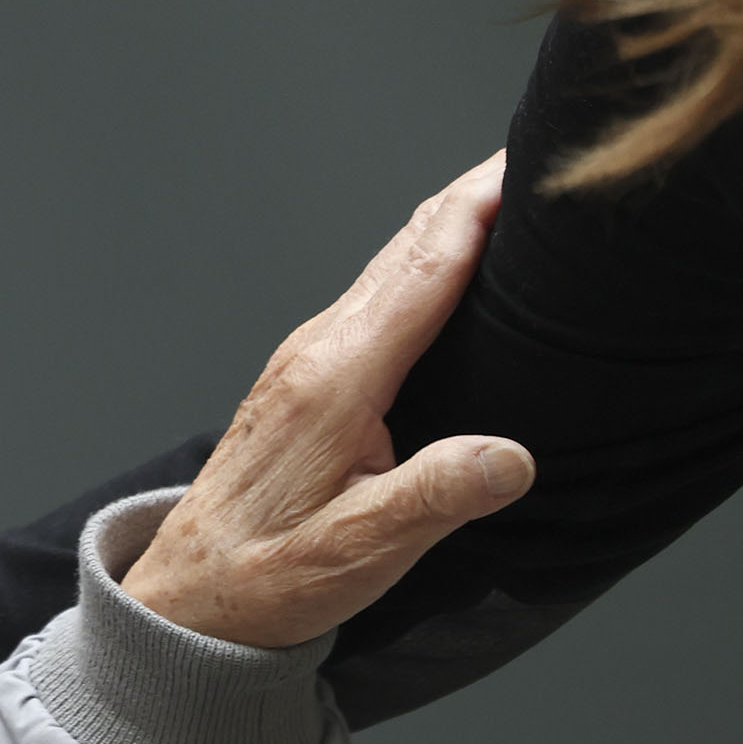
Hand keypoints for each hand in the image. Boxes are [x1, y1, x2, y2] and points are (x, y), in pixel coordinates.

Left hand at [123, 153, 534, 648]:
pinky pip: (380, 295)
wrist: (192, 594)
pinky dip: (428, 260)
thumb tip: (509, 457)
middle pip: (410, 250)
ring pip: (393, 267)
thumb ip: (432, 500)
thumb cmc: (268, 577)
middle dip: (477, 194)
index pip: (424, 272)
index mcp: (335, 381)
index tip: (533, 160)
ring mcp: (310, 358)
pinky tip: (458, 261)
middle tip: (550, 149)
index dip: (480, 211)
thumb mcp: (358, 552)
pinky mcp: (311, 375)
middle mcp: (318, 352)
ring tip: (517, 187)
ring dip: (453, 220)